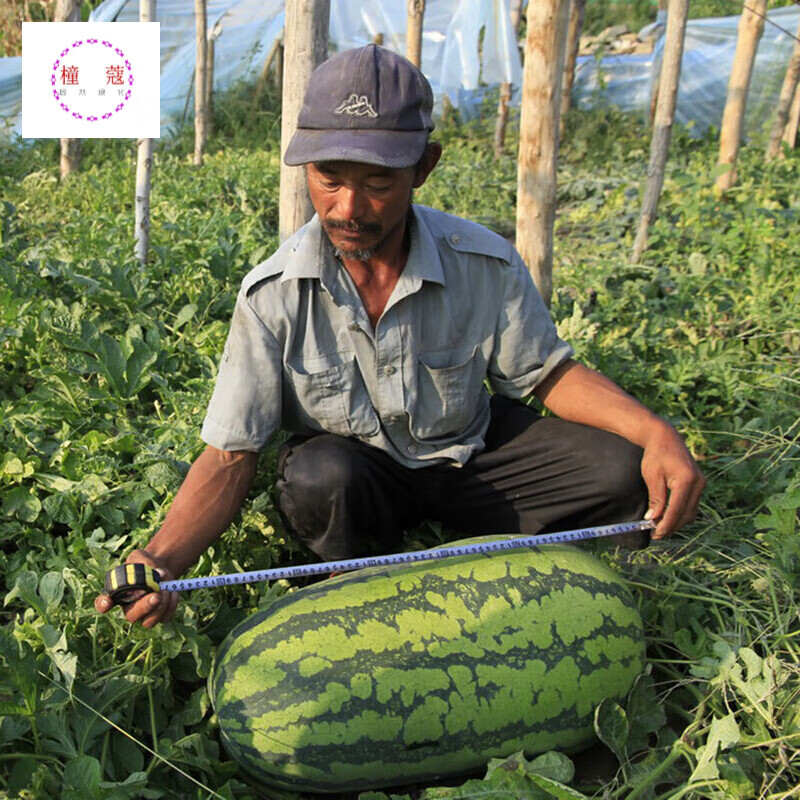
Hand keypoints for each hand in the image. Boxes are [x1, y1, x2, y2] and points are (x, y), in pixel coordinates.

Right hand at [95, 549, 178, 627]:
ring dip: (160, 607)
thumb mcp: (142, 557)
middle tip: (156, 595)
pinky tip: (173, 592)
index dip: (102, 605)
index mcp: (118, 593)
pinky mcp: (159, 616)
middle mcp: (129, 607)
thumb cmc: (145, 564)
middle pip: (131, 616)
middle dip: (144, 607)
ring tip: (167, 589)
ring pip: (149, 622)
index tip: (108, 602)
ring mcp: (144, 614)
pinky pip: (165, 618)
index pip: (102, 604)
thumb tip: (159, 574)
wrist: (161, 570)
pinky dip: (172, 606)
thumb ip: (145, 563)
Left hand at [640, 422, 704, 538]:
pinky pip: (692, 505)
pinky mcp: (699, 484)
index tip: (656, 534)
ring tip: (659, 526)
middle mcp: (698, 483)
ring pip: (691, 512)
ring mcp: (701, 484)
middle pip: (686, 514)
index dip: (667, 524)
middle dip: (672, 526)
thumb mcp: (652, 476)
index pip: (677, 509)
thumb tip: (654, 519)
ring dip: (677, 521)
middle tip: (656, 534)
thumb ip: (656, 498)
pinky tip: (668, 516)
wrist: (666, 438)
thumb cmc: (656, 455)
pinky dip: (681, 513)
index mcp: (686, 480)